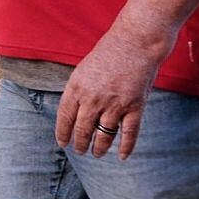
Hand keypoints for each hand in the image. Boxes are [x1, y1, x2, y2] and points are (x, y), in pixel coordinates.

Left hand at [54, 28, 166, 159]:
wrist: (135, 42)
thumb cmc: (108, 52)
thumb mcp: (83, 69)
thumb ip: (78, 91)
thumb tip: (73, 113)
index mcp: (76, 88)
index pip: (65, 118)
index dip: (63, 133)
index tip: (63, 142)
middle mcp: (93, 99)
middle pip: (83, 130)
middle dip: (80, 144)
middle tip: (80, 150)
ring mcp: (114, 105)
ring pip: (103, 136)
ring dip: (99, 148)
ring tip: (96, 153)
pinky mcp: (134, 107)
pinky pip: (128, 134)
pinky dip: (126, 148)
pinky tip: (122, 156)